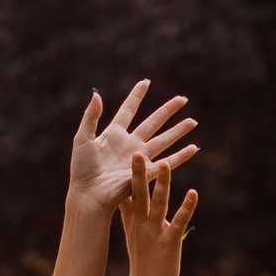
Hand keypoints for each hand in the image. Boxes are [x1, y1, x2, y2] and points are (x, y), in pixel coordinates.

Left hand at [68, 83, 196, 218]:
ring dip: (179, 131)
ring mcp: (140, 158)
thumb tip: (97, 94)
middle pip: (153, 122)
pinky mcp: (147, 172)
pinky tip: (194, 148)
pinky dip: (181, 156)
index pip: (128, 110)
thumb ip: (91, 116)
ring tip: (193, 121)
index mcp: (114, 134)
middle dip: (167, 110)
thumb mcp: (82, 138)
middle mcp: (130, 144)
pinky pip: (168, 163)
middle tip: (182, 99)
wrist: (89, 193)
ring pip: (164, 140)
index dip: (137, 96)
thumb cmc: (82, 169)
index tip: (146, 82)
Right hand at [120, 155, 198, 275]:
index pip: (127, 192)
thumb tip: (123, 192)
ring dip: (163, 184)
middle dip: (138, 173)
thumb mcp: (132, 231)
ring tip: (165, 164)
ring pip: (159, 203)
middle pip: (138, 194)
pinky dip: (186, 207)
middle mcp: (141, 223)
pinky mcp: (170, 242)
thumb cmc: (143, 257)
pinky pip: (178, 222)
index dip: (125, 173)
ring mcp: (155, 232)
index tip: (123, 152)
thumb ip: (129, 210)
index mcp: (132, 219)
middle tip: (137, 152)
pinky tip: (193, 193)